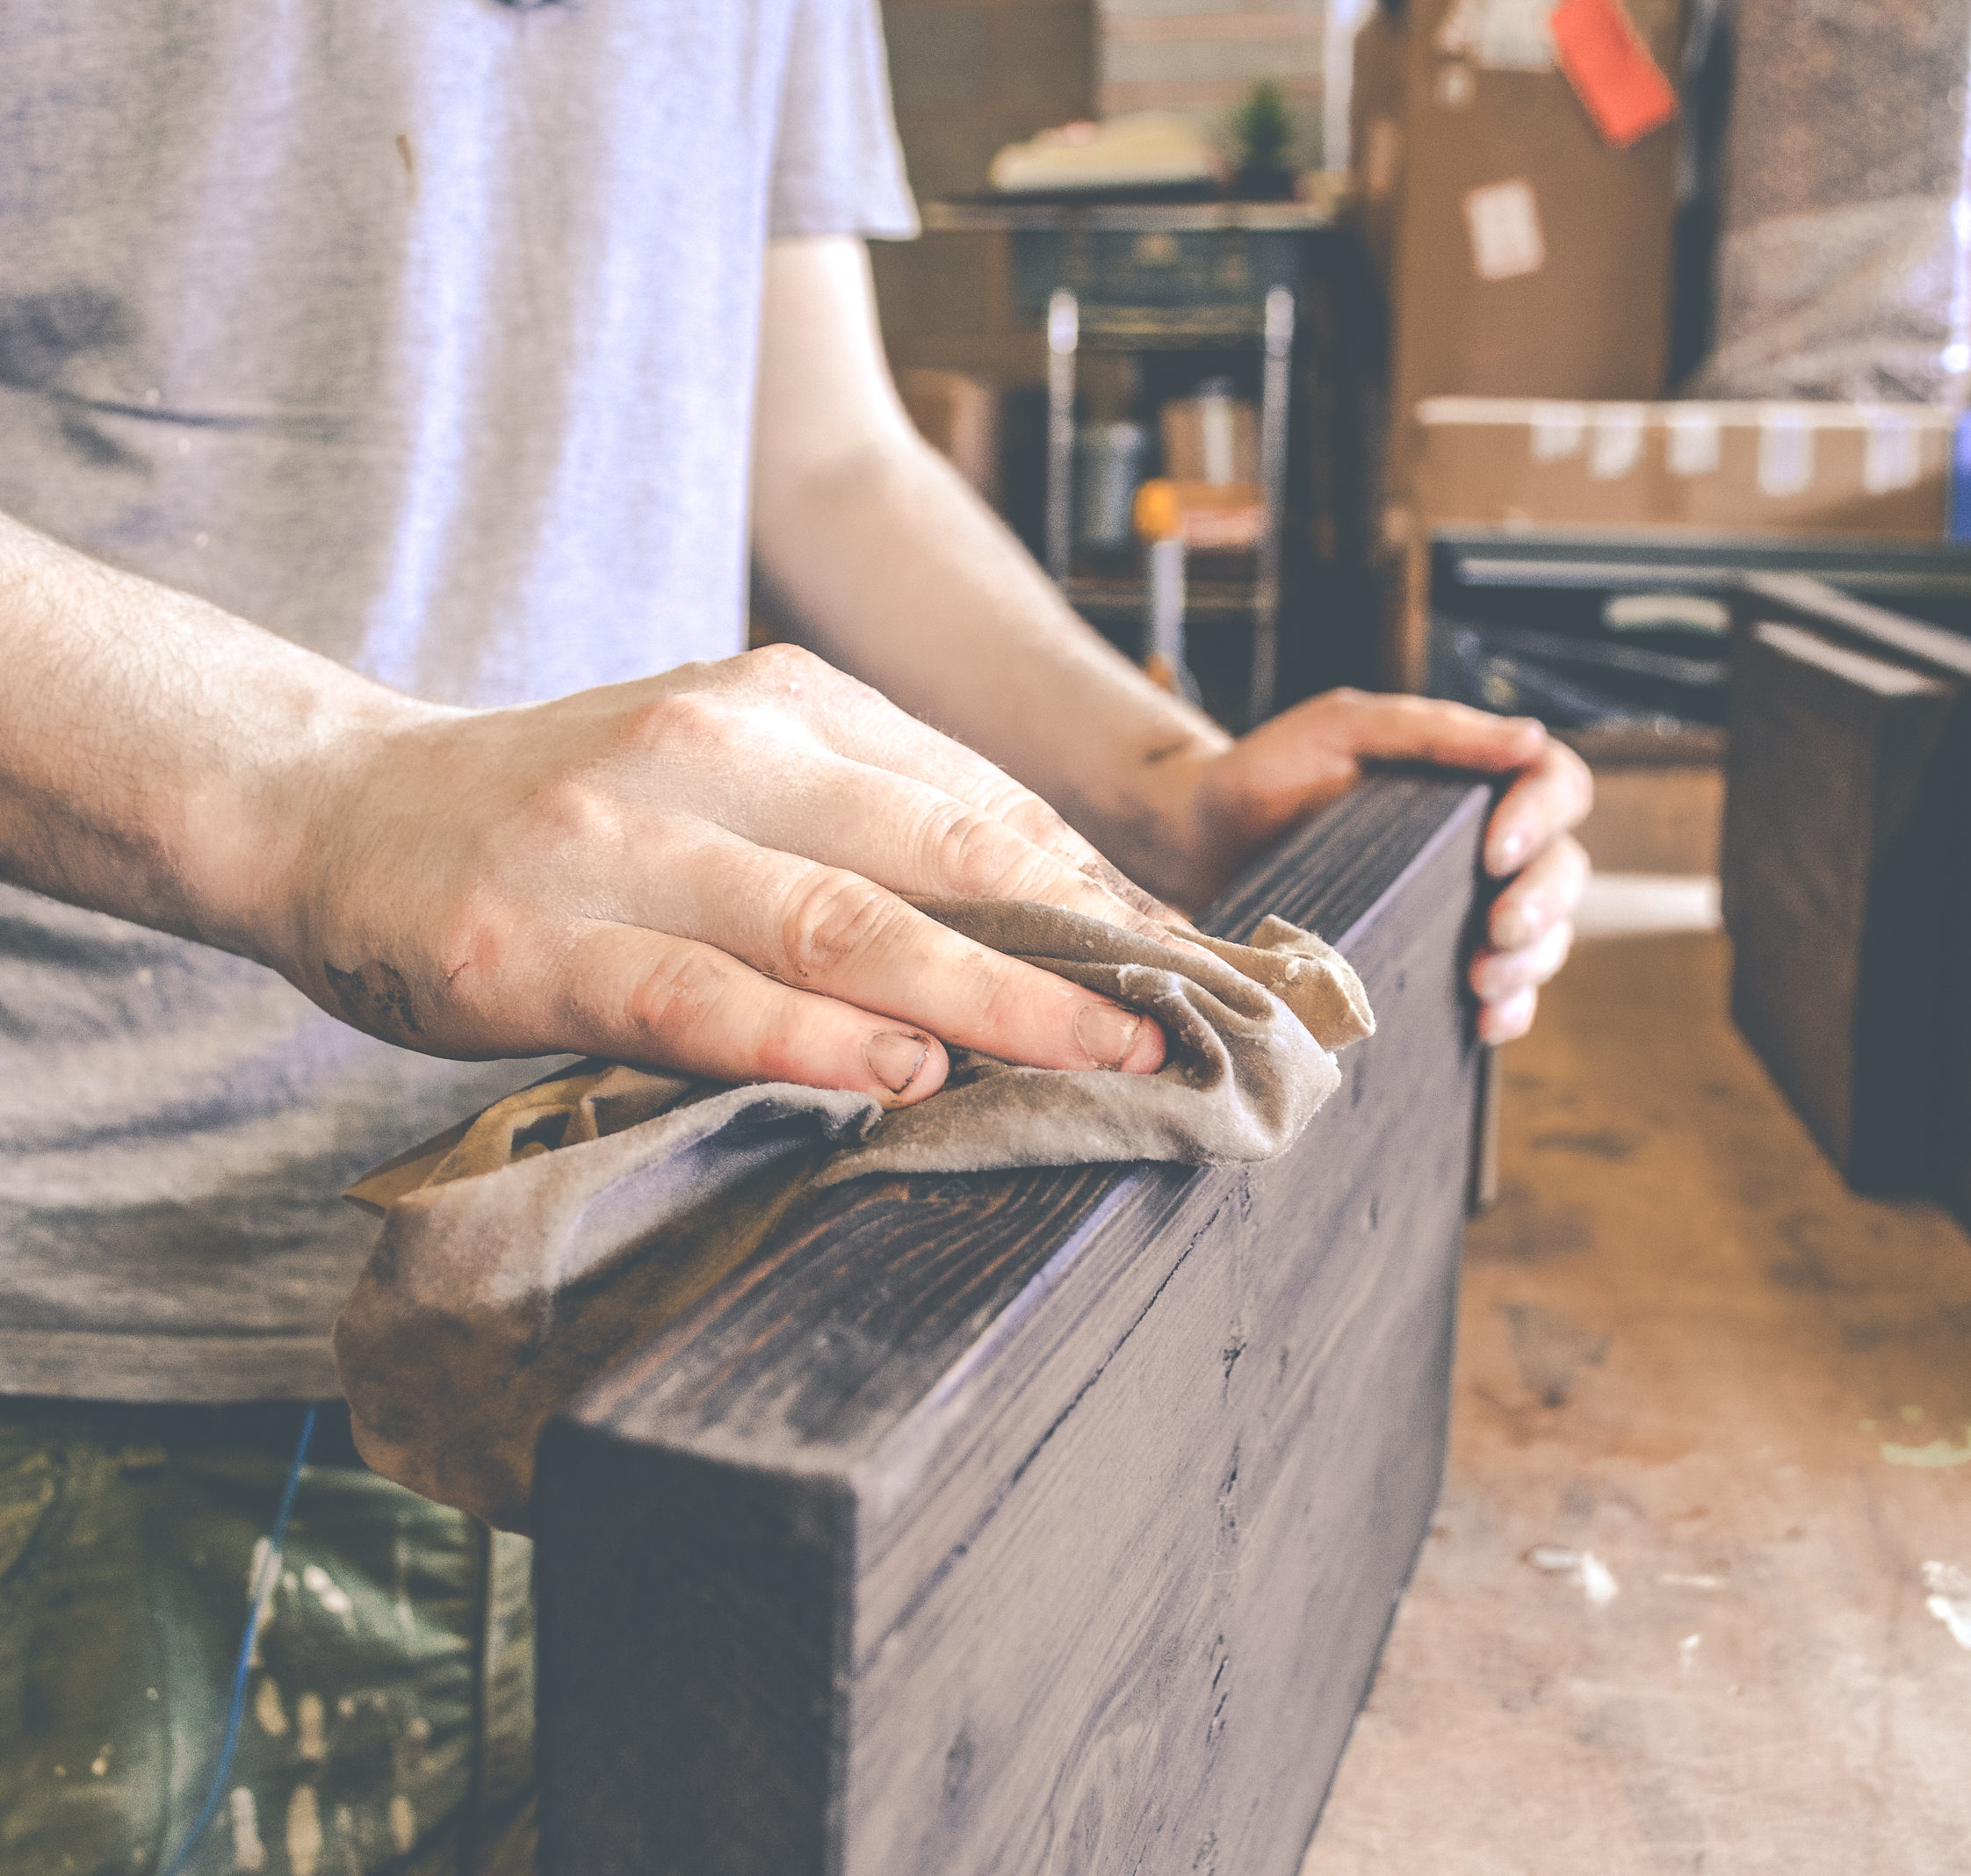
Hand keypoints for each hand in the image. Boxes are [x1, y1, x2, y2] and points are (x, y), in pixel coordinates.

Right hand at [277, 645, 1187, 1105]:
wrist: (339, 806)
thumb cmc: (570, 809)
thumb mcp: (728, 768)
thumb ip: (868, 820)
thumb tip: (1051, 921)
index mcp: (780, 695)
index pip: (977, 799)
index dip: (1095, 891)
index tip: (1192, 969)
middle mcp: (712, 742)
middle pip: (934, 853)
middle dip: (1076, 949)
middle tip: (1180, 1026)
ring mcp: (620, 840)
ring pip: (834, 920)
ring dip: (981, 997)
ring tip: (1092, 1056)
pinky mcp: (534, 943)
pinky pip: (694, 996)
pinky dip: (805, 1037)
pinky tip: (895, 1074)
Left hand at [1159, 692, 1590, 1043]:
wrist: (1201, 844)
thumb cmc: (1270, 774)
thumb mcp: (1340, 729)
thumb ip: (1430, 731)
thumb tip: (1528, 738)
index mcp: (1471, 778)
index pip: (1554, 784)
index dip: (1542, 816)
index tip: (1493, 851)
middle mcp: (1481, 844)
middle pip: (1563, 869)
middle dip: (1542, 903)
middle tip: (1497, 929)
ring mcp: (1463, 908)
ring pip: (1545, 937)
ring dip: (1530, 963)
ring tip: (1483, 979)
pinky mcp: (1435, 962)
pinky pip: (1501, 993)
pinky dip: (1508, 1010)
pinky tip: (1486, 1020)